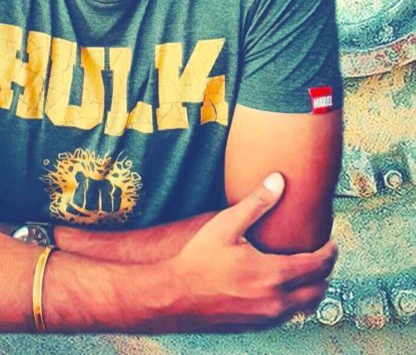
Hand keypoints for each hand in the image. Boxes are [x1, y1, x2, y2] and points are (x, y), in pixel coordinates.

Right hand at [165, 173, 337, 331]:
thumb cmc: (199, 259)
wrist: (176, 296)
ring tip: (305, 269)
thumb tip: (278, 179)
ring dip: (312, 289)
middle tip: (321, 254)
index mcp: (273, 275)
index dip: (329, 252)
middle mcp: (276, 301)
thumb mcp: (226, 225)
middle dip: (325, 272)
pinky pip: (288, 316)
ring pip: (306, 307)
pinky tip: (282, 286)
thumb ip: (256, 203)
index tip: (330, 241)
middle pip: (319, 290)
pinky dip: (295, 301)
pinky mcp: (257, 326)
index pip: (318, 266)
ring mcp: (268, 317)